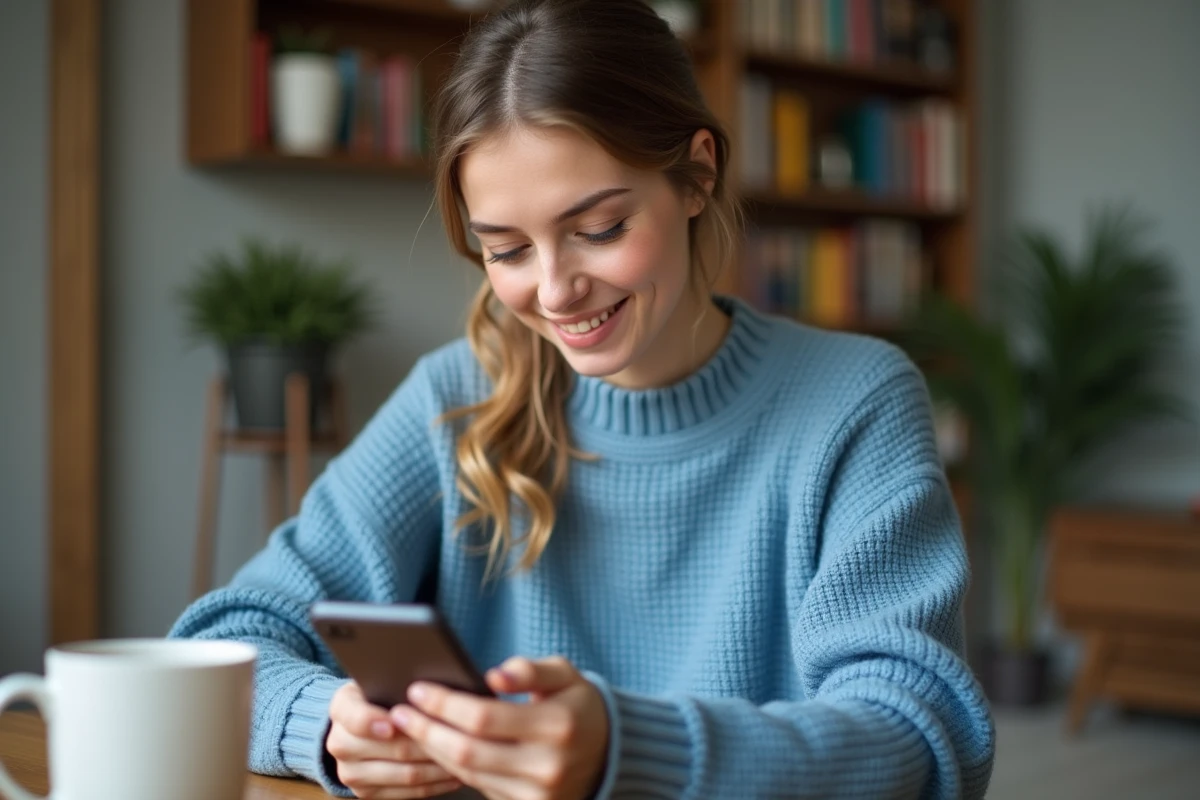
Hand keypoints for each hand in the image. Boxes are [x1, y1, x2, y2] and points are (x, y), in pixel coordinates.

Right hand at [326, 680, 463, 797]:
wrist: (358, 726)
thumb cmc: (380, 696)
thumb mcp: (380, 680)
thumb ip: (398, 682)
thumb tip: (431, 690)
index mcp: (341, 708)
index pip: (355, 717)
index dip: (375, 721)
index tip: (396, 721)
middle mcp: (339, 743)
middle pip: (391, 748)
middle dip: (428, 743)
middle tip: (458, 736)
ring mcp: (351, 772)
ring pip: (404, 773)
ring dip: (438, 767)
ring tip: (464, 756)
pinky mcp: (365, 793)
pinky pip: (406, 793)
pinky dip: (434, 784)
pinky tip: (454, 773)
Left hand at [391, 656, 609, 799]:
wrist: (608, 752)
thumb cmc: (577, 705)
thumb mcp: (565, 675)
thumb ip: (531, 670)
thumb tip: (495, 676)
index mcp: (558, 725)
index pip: (484, 717)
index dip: (445, 704)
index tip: (417, 690)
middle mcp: (546, 765)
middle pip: (468, 751)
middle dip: (426, 730)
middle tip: (399, 711)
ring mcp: (536, 794)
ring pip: (467, 773)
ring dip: (432, 750)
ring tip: (409, 727)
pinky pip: (478, 786)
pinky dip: (452, 766)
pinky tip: (436, 747)